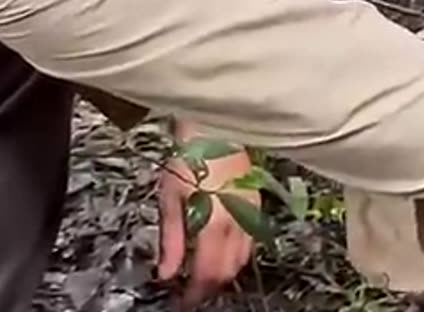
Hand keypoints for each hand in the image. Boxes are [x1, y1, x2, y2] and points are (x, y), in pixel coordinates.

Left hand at [157, 123, 259, 309]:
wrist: (215, 129)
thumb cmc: (188, 159)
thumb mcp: (170, 200)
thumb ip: (170, 241)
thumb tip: (166, 273)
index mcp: (214, 223)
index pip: (208, 273)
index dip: (195, 293)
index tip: (183, 301)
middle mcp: (238, 222)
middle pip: (228, 270)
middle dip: (210, 285)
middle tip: (191, 290)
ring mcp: (252, 213)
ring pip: (243, 257)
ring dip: (225, 270)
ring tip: (204, 272)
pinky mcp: (256, 204)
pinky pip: (251, 239)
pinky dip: (237, 252)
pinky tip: (222, 249)